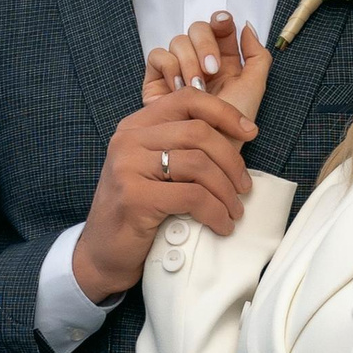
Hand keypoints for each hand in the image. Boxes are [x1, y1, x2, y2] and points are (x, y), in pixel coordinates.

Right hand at [71, 74, 258, 303]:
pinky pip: (192, 196)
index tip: (250, 133)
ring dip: (226, 191)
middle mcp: (128, 140)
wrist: (102, 252)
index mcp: (135, 126)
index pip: (188, 99)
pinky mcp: (134, 197)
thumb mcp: (153, 169)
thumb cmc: (137, 211)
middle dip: (232, 161)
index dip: (225, 112)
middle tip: (243, 187)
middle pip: (198, 132)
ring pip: (199, 164)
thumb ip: (181, 147)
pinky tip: (220, 225)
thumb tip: (236, 137)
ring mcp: (128, 167)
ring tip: (233, 211)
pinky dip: (215, 212)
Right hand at [143, 13, 272, 122]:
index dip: (220, 20)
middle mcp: (200, 63)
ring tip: (196, 88)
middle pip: (197, 28)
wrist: (206, 153)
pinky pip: (158, 56)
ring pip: (178, 41)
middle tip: (211, 69)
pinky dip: (170, 68)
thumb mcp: (254, 90)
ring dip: (189, 61)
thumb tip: (247, 27)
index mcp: (225, 62)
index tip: (224, 24)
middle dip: (205, 44)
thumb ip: (257, 57)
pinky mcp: (157, 81)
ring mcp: (178, 70)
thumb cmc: (232, 128)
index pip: (219, 28)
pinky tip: (179, 89)